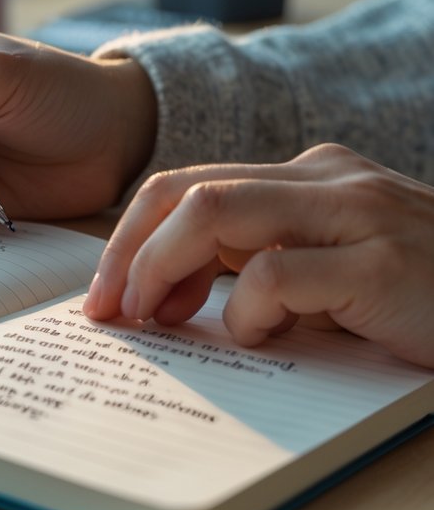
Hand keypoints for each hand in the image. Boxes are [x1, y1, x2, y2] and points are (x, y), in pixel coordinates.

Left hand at [85, 143, 433, 367]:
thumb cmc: (418, 297)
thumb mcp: (329, 268)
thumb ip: (257, 262)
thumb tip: (161, 293)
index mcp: (307, 175)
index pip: (188, 185)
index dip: (130, 238)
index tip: (107, 293)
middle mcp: (326, 178)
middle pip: (185, 190)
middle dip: (126, 250)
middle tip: (107, 309)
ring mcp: (357, 213)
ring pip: (216, 210)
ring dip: (160, 266)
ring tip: (152, 316)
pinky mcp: (383, 263)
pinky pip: (278, 272)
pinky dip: (248, 308)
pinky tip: (260, 334)